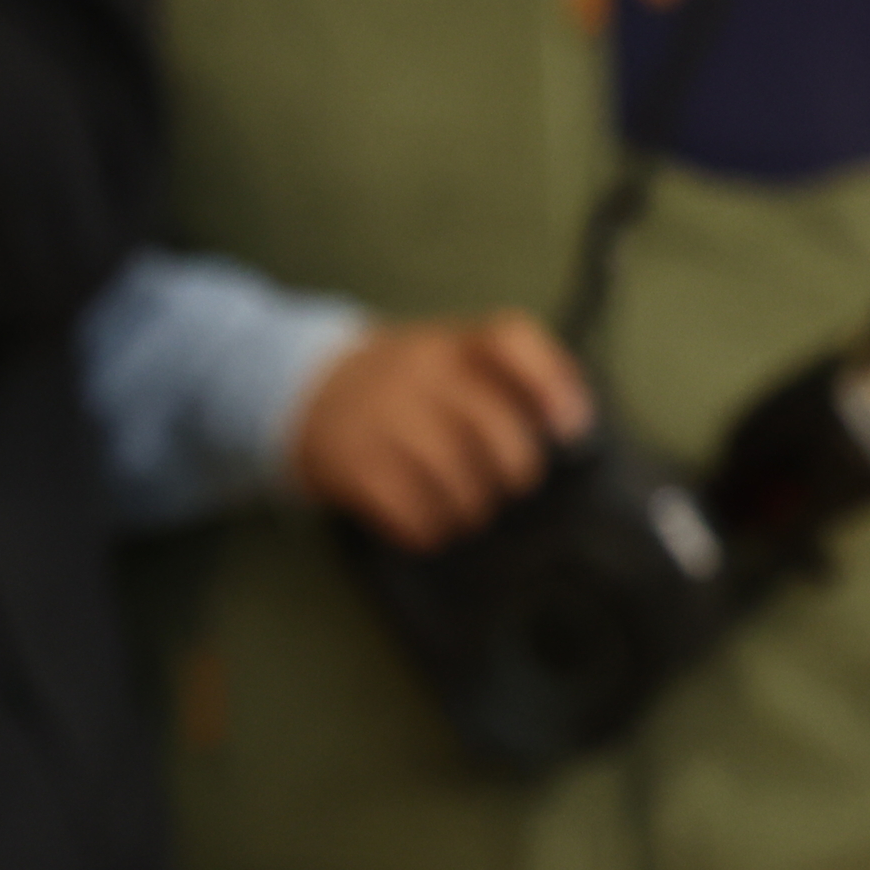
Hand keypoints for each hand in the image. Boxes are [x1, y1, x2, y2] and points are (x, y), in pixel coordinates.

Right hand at [290, 311, 595, 550]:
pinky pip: (409, 511)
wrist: (298, 388)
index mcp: (449, 343)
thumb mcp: (444, 358)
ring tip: (465, 508)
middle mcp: (417, 373)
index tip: (568, 427)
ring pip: (456, 480)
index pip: (510, 340)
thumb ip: (504, 380)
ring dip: (471, 507)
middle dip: (514, 470)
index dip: (552, 385)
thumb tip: (572, 423)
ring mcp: (381, 417)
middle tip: (507, 484)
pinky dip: (427, 528)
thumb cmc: (398, 384)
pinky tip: (425, 524)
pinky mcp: (351, 463)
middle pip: (495, 429)